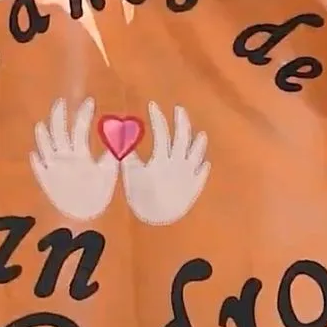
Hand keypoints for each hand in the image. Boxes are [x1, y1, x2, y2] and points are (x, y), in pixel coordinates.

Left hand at [30, 98, 118, 221]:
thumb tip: (118, 132)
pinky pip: (37, 166)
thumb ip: (112, 151)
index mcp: (79, 155)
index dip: (85, 112)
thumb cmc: (98, 194)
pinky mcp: (44, 180)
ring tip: (42, 123)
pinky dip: (36, 158)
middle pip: (58, 131)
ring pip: (43, 146)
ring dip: (42, 133)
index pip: (81, 127)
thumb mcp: (109, 172)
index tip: (89, 101)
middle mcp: (62, 158)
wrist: (82, 218)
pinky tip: (35, 152)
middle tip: (61, 102)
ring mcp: (51, 168)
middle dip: (59, 114)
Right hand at [120, 103, 209, 226]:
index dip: (157, 116)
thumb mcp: (131, 175)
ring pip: (197, 153)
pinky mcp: (195, 187)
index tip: (153, 105)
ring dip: (199, 142)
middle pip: (183, 137)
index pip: (161, 131)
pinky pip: (202, 173)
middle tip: (180, 110)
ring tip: (201, 133)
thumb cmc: (142, 198)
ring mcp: (189, 174)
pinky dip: (203, 166)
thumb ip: (127, 154)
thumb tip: (122, 134)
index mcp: (162, 158)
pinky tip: (205, 162)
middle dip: (182, 121)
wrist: (160, 220)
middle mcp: (179, 163)